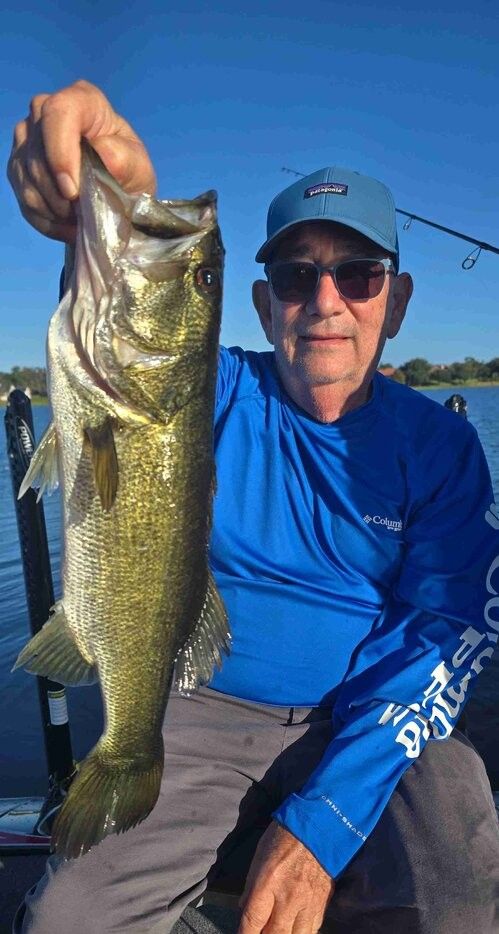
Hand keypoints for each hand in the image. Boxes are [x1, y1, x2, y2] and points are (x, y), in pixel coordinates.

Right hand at [7, 79, 155, 242]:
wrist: (116, 195)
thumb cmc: (129, 173)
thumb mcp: (138, 168)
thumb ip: (123, 159)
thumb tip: (101, 152)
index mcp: (83, 101)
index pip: (59, 112)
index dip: (60, 152)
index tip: (72, 190)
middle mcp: (46, 110)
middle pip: (37, 150)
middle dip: (57, 192)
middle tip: (80, 215)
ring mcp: (27, 136)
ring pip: (25, 175)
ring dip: (52, 208)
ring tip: (78, 221)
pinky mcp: (18, 164)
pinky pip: (22, 195)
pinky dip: (45, 219)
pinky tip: (66, 226)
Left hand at [238, 822, 334, 933]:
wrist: (318, 824)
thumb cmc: (284, 836)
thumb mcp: (259, 856)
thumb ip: (251, 887)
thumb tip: (245, 909)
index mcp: (267, 883)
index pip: (252, 922)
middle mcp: (288, 898)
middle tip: (261, 932)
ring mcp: (308, 902)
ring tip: (279, 930)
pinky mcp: (323, 902)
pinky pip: (313, 928)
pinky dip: (302, 932)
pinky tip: (296, 928)